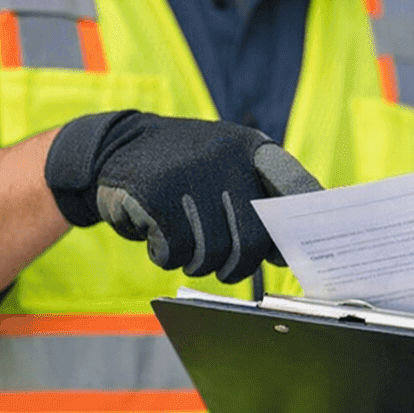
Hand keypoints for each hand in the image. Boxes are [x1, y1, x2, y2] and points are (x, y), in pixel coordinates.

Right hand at [43, 110, 320, 281]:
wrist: (115, 144)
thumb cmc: (185, 173)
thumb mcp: (224, 167)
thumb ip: (256, 201)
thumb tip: (284, 254)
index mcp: (251, 149)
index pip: (294, 187)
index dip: (297, 227)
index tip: (292, 255)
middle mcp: (226, 156)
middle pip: (251, 239)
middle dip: (238, 266)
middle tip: (226, 268)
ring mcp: (189, 172)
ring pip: (212, 253)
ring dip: (198, 262)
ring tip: (186, 247)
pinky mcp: (154, 192)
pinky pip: (174, 251)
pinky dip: (166, 256)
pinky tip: (158, 238)